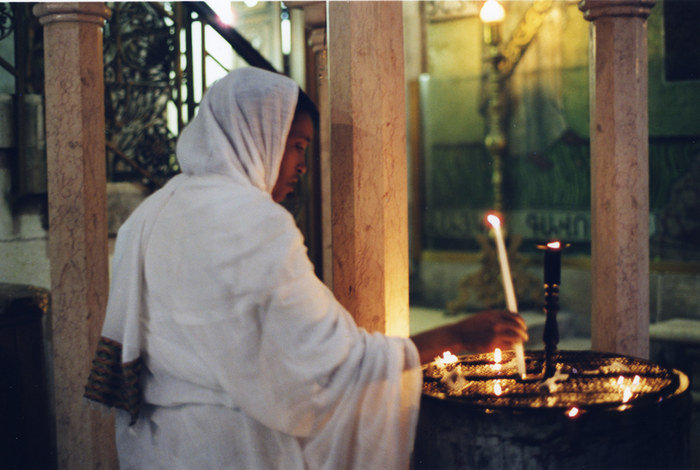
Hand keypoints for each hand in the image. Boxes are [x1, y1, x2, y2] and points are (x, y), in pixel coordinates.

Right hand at [411, 309, 527, 363]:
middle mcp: (497, 322)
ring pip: (516, 338)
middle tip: (525, 337)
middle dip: (523, 333)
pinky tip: (501, 346)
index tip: (523, 327)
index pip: (516, 317)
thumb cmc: (472, 326)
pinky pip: (508, 346)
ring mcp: (495, 334)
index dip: (522, 322)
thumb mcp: (485, 317)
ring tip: (515, 343)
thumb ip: (498, 318)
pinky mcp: (493, 344)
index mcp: (495, 313)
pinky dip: (509, 347)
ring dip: (518, 341)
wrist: (458, 334)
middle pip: (518, 328)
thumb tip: (514, 323)